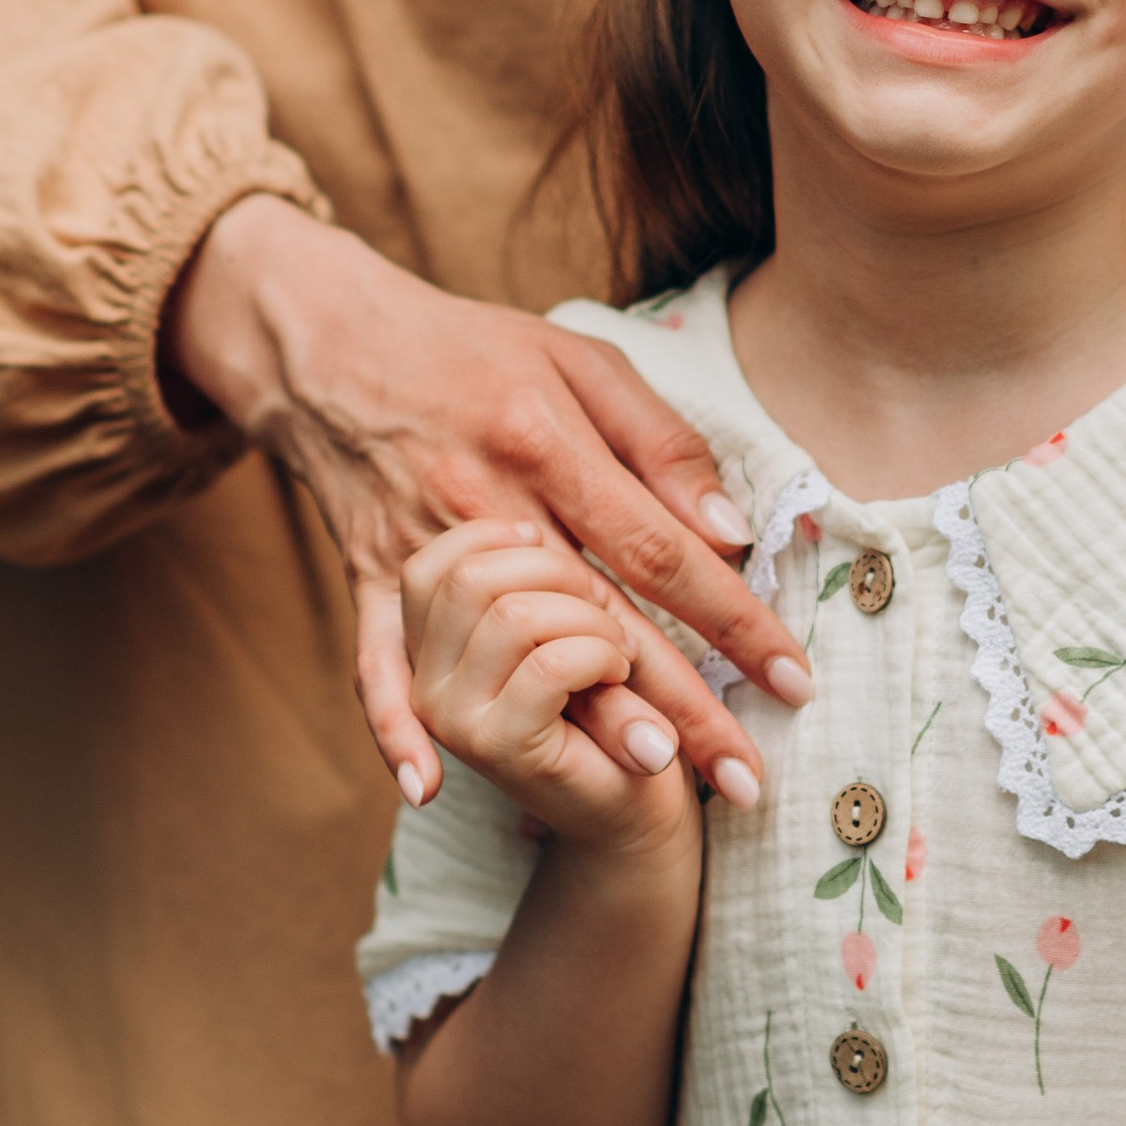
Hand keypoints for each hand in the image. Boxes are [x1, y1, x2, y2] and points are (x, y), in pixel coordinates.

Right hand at [160, 195, 810, 799]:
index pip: (663, 551)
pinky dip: (393, 725)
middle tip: (748, 774)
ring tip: (651, 778)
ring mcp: (424, 548)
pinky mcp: (369, 576)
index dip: (732, 619)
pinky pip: (376, 662)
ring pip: (519, 653)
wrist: (332, 341)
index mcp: (549, 446)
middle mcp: (489, 504)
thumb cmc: (474, 349)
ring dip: (584, 721)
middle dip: (685, 704)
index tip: (793, 676)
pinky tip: (429, 785)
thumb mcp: (580, 362)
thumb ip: (658, 444)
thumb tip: (725, 528)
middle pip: (605, 621)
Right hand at [404, 520, 702, 863]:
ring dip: (591, 624)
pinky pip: (548, 665)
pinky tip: (615, 678)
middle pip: (472, 576)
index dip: (501, 540)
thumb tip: (533, 527)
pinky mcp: (496, 745)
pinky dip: (602, 657)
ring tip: (616, 656)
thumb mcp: (568, 618)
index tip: (556, 550)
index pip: (433, 562)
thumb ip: (539, 575)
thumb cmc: (605, 702)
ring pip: (512, 617)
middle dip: (562, 577)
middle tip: (604, 617)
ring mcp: (451, 716)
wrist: (634, 810)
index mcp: (426, 643)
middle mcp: (423, 678)